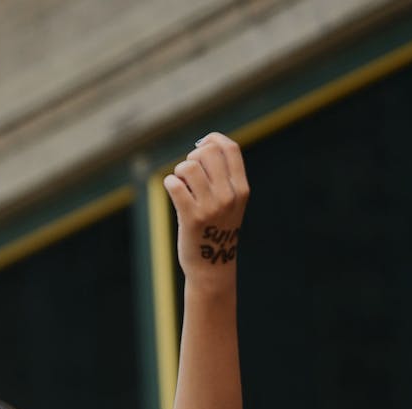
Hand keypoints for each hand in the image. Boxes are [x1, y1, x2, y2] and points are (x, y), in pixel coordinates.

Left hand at [163, 132, 249, 284]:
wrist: (212, 266)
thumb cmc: (216, 229)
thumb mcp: (230, 202)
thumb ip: (223, 177)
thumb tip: (204, 144)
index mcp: (241, 189)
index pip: (230, 149)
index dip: (213, 139)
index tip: (202, 143)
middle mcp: (229, 195)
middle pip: (207, 153)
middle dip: (192, 157)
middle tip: (188, 173)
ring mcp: (211, 207)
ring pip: (188, 167)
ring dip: (179, 171)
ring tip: (180, 184)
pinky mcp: (191, 217)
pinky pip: (174, 185)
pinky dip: (169, 183)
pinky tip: (172, 190)